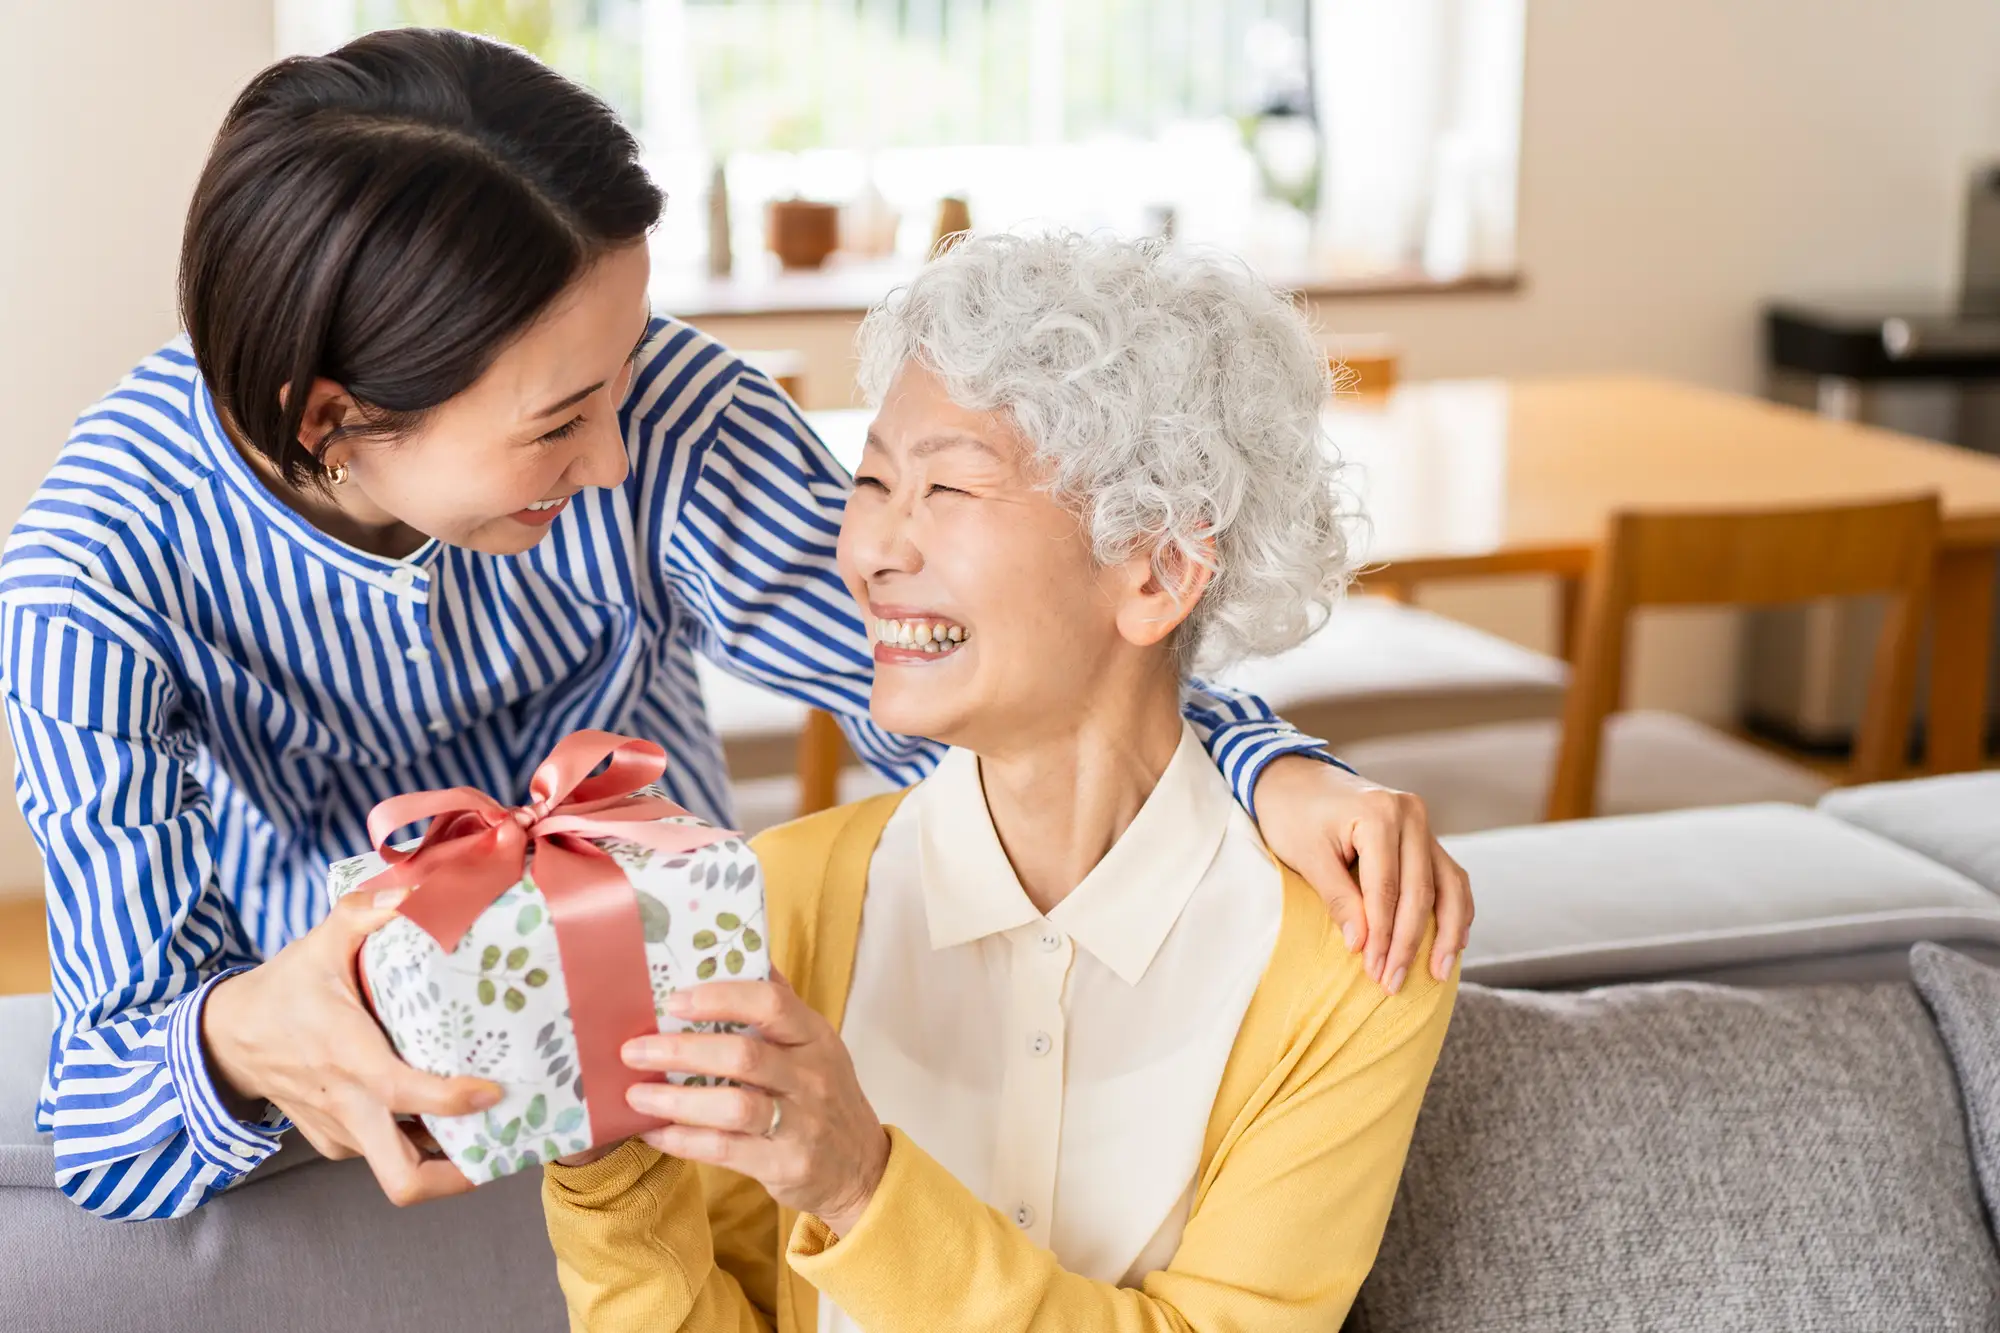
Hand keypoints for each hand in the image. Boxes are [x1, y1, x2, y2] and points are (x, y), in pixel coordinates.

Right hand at [202, 886, 503, 1205]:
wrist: (226, 1038)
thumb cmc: (283, 989)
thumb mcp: (324, 940)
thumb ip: (370, 910)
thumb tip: (422, 885)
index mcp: (348, 1059)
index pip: (406, 1095)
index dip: (455, 1102)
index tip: (494, 1090)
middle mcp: (347, 1107)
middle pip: (403, 1181)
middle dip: (457, 1178)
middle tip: (504, 1144)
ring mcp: (341, 1133)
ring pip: (401, 1167)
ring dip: (445, 1155)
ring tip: (491, 1124)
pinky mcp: (336, 1143)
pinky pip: (386, 1151)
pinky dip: (419, 1141)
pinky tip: (445, 1111)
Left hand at [612, 976, 888, 1237]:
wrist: (862, 1168)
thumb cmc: (825, 1096)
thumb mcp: (816, 1046)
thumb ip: (780, 1005)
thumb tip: (742, 952)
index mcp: (815, 1037)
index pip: (771, 1004)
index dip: (720, 998)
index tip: (674, 1001)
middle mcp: (812, 1076)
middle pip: (744, 1056)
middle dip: (682, 1050)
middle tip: (634, 1049)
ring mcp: (801, 1123)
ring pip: (733, 1106)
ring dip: (677, 1099)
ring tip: (636, 1094)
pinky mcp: (785, 1164)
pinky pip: (725, 1150)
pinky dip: (683, 1140)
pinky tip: (654, 1131)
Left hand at [1252, 755, 1471, 990]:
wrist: (1294, 778)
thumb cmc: (1293, 815)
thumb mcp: (1307, 856)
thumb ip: (1338, 899)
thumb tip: (1362, 946)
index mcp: (1380, 814)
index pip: (1388, 889)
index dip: (1383, 935)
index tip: (1375, 972)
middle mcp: (1411, 815)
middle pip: (1421, 891)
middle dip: (1408, 942)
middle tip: (1394, 983)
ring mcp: (1423, 823)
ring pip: (1449, 884)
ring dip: (1447, 932)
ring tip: (1439, 973)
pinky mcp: (1425, 835)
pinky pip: (1450, 875)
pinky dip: (1454, 909)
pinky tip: (1452, 942)